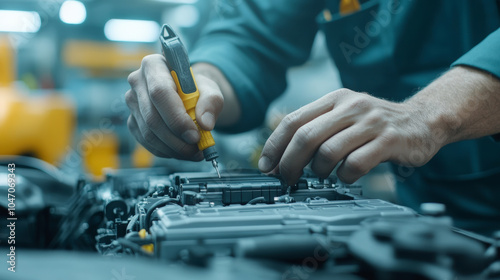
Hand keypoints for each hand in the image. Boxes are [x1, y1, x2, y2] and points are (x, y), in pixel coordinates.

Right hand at [126, 54, 223, 159]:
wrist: (189, 94)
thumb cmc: (197, 89)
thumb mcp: (211, 90)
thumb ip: (212, 102)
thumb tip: (205, 124)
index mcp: (154, 65)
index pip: (160, 92)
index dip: (177, 118)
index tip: (195, 134)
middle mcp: (137, 82)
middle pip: (152, 117)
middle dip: (176, 138)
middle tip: (196, 148)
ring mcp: (132, 103)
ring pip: (148, 133)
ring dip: (173, 148)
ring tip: (193, 152)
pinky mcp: (132, 121)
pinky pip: (146, 142)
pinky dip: (166, 151)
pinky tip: (181, 151)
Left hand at [258, 88, 439, 184]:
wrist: (422, 120)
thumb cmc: (375, 124)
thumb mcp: (344, 115)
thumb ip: (317, 129)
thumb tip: (282, 156)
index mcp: (334, 99)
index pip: (293, 120)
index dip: (275, 145)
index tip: (266, 165)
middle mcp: (351, 107)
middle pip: (306, 137)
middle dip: (289, 163)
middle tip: (286, 179)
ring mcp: (371, 123)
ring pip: (328, 152)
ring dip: (318, 171)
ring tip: (321, 175)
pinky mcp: (389, 140)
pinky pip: (356, 164)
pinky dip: (344, 176)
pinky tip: (346, 175)